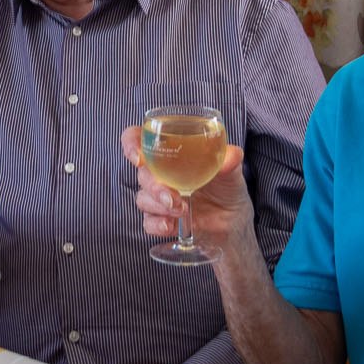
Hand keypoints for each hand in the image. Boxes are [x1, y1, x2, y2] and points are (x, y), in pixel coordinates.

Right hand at [120, 125, 250, 248]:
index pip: (138, 139)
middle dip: (153, 185)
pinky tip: (170, 225)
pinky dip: (156, 224)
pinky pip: (148, 222)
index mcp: (171, 152)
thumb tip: (232, 155)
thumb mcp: (232, 172)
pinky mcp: (161, 218)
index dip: (131, 143)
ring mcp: (159, 197)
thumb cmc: (227, 188)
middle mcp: (160, 173)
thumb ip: (230, 161)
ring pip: (143, 198)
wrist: (233, 223)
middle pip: (141, 173)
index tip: (138, 157)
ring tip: (181, 210)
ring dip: (158, 205)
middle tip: (171, 196)